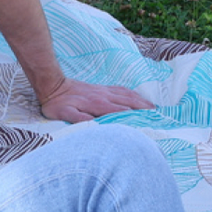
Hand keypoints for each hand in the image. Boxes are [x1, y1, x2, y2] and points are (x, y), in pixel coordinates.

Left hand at [36, 77, 154, 122]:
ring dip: (142, 101)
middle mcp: (104, 96)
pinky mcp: (102, 88)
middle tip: (159, 116)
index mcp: (98, 104)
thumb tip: (96, 125)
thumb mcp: (65, 114)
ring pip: (128, 95)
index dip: (136, 117)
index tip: (149, 122)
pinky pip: (122, 90)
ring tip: (154, 108)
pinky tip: (138, 98)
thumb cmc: (58, 104)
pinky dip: (133, 94)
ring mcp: (104, 91)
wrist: (53, 85)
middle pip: (129, 102)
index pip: (121, 112)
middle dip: (145, 109)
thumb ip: (80, 119)